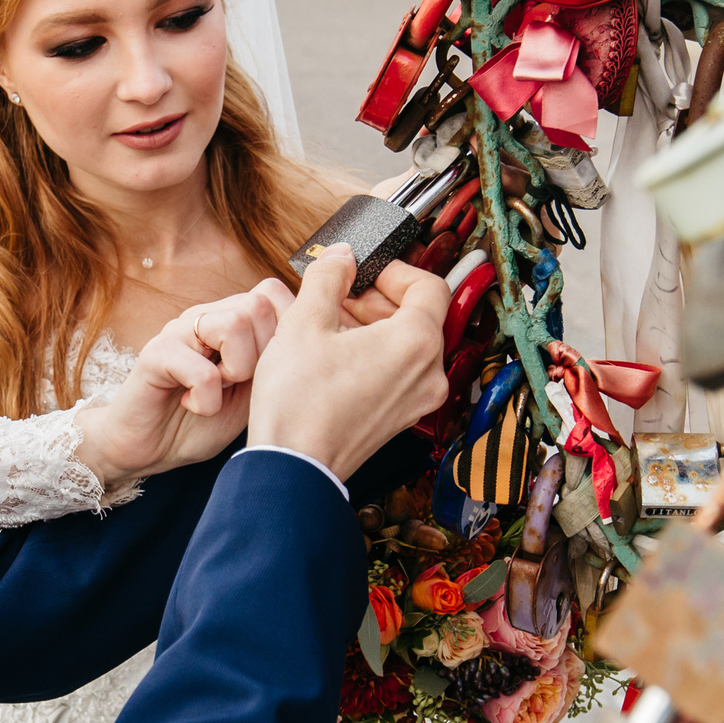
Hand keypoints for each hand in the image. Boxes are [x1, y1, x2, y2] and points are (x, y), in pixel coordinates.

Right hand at [76, 280, 293, 492]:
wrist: (148, 449)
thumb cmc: (201, 422)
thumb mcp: (251, 393)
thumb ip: (273, 363)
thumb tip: (308, 341)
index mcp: (229, 319)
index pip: (274, 293)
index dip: (281, 335)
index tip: (265, 375)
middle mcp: (204, 316)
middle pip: (259, 305)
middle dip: (262, 355)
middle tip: (239, 385)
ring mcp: (178, 331)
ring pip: (235, 323)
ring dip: (237, 370)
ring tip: (219, 391)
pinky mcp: (155, 355)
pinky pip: (202, 370)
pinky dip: (207, 400)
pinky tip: (194, 407)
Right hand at [246, 249, 448, 482]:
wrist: (293, 466)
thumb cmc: (299, 402)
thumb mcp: (304, 322)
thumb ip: (327, 276)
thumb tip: (341, 256)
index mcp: (416, 343)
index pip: (429, 286)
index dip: (396, 270)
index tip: (365, 270)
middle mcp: (428, 374)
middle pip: (421, 316)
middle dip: (381, 298)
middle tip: (343, 294)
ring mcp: (417, 400)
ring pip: (409, 345)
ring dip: (376, 325)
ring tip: (333, 323)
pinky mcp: (400, 418)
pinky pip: (400, 372)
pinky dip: (376, 354)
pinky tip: (337, 354)